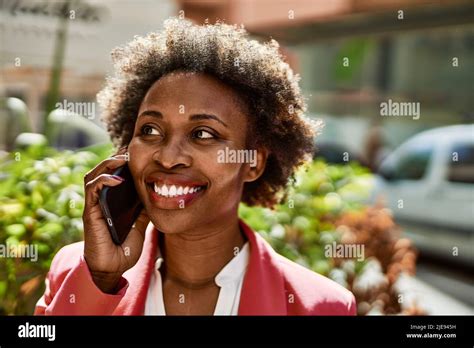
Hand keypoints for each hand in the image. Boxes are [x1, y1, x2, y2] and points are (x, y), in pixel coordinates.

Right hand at [82, 147, 149, 292]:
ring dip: (107, 164)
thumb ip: (143, 210)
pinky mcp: (90, 212)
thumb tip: (156, 195)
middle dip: (115, 159)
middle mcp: (101, 200)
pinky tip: (117, 179)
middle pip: (102, 170)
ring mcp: (94, 205)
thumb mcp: (140, 225)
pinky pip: (92, 189)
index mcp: (112, 201)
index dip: (123, 163)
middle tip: (131, 154)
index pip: (114, 175)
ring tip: (122, 160)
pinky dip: (103, 180)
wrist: (114, 267)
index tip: (139, 155)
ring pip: (93, 175)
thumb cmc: (125, 248)